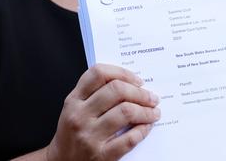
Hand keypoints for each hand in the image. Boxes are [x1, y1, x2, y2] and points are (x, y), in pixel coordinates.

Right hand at [46, 64, 160, 160]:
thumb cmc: (72, 134)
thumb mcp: (74, 108)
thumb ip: (94, 93)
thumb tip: (130, 83)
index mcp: (74, 100)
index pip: (98, 73)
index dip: (122, 73)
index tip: (137, 80)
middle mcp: (80, 115)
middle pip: (116, 90)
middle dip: (140, 92)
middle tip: (152, 97)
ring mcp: (89, 136)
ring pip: (126, 112)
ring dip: (146, 111)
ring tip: (153, 112)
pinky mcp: (101, 155)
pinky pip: (129, 138)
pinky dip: (143, 130)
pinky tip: (146, 127)